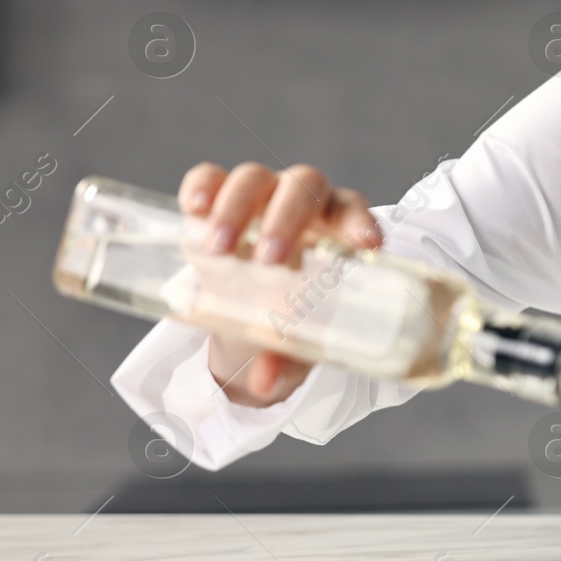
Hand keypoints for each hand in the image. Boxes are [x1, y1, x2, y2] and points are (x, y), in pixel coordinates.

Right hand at [178, 161, 381, 407]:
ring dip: (238, 208)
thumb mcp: (293, 346)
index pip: (354, 212)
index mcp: (337, 230)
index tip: (365, 245)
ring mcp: (260, 193)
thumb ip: (284, 362)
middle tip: (269, 259)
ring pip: (255, 178)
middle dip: (288, 218)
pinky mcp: (216, 196)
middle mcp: (303, 204)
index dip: (360, 223)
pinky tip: (194, 209)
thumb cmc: (287, 319)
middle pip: (304, 187)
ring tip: (220, 248)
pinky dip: (201, 187)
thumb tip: (264, 383)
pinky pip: (208, 178)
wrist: (245, 308)